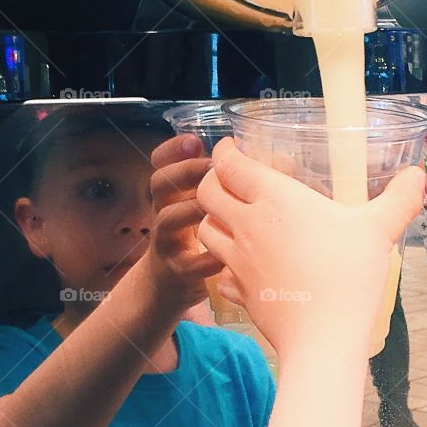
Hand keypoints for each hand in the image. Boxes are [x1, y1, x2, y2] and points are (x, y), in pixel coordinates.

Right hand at [145, 134, 223, 312]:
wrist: (167, 286)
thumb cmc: (195, 239)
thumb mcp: (198, 207)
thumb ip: (221, 184)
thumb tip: (266, 156)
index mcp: (172, 194)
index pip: (160, 163)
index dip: (172, 150)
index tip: (195, 140)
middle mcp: (163, 212)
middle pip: (159, 183)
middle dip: (183, 171)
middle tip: (212, 168)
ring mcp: (166, 242)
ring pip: (166, 219)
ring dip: (190, 210)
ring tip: (216, 207)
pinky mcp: (176, 272)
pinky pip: (187, 264)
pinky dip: (206, 259)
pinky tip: (225, 254)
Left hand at [196, 138, 425, 358]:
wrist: (323, 338)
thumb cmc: (348, 276)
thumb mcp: (379, 230)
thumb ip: (399, 199)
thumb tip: (417, 176)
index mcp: (275, 199)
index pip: (230, 165)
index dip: (224, 152)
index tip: (230, 148)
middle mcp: (247, 225)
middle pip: (206, 193)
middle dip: (211, 181)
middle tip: (228, 181)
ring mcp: (238, 261)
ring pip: (204, 230)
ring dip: (212, 220)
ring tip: (232, 220)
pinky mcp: (238, 292)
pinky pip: (218, 272)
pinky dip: (222, 264)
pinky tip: (242, 267)